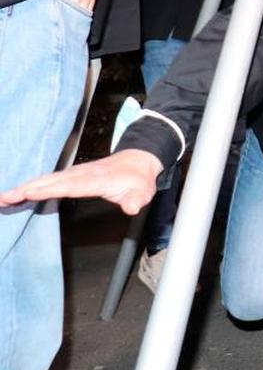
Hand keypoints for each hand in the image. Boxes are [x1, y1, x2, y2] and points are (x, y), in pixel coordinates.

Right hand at [0, 149, 162, 215]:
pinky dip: (32, 185)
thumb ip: (135, 200)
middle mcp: (80, 174)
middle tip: (4, 198)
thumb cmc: (137, 179)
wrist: (138, 161)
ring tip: (4, 197)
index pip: (69, 186)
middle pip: (49, 182)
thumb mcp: (142, 192)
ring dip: (24, 187)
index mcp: (94, 180)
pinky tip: (19, 191)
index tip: (29, 194)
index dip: (49, 189)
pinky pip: (48, 179)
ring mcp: (74, 173)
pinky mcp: (71, 175)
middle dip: (26, 189)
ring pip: (46, 179)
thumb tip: (131, 208)